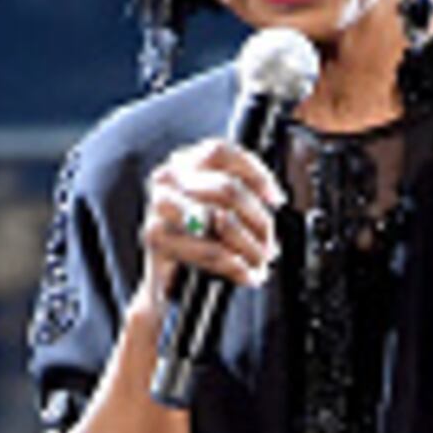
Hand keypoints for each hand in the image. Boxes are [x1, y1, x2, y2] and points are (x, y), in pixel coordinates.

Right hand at [140, 135, 283, 299]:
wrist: (169, 280)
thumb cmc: (202, 239)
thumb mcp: (224, 209)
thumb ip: (244, 193)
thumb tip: (273, 198)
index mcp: (185, 161)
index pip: (221, 152)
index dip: (254, 173)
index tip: (276, 199)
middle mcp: (167, 177)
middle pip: (226, 188)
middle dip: (258, 220)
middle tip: (270, 246)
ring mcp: (158, 206)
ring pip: (220, 219)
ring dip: (248, 245)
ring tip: (259, 263)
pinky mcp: (156, 238)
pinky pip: (209, 250)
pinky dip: (234, 265)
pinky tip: (245, 274)